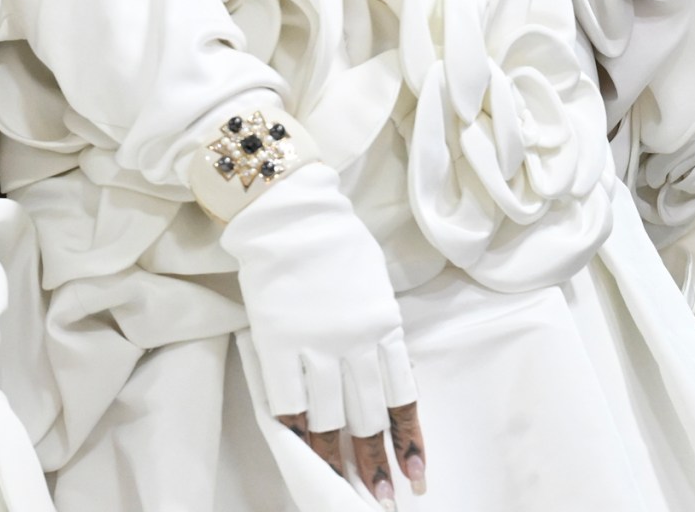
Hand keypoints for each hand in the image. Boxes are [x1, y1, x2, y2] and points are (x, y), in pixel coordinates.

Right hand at [219, 162, 426, 501]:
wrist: (289, 211)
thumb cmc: (334, 242)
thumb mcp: (374, 285)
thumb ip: (380, 330)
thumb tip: (383, 374)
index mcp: (385, 326)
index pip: (403, 397)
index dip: (410, 441)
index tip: (417, 476)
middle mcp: (355, 341)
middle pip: (368, 417)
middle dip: (377, 463)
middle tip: (381, 497)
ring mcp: (315, 344)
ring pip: (329, 418)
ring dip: (336, 457)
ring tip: (340, 486)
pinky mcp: (277, 342)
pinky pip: (288, 400)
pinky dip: (295, 428)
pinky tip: (301, 449)